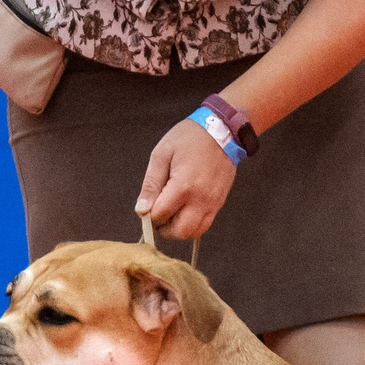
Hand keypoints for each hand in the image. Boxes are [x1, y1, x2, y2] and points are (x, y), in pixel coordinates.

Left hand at [136, 118, 236, 243]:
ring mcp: (212, 203)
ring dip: (179, 229)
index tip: (146, 207)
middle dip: (164, 228)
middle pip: (179, 232)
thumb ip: (151, 184)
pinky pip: (205, 225)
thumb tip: (141, 210)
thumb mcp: (162, 154)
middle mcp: (200, 200)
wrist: (222, 131)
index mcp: (183, 186)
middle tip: (159, 215)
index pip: (160, 215)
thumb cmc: (189, 138)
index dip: (149, 215)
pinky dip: (192, 224)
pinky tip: (185, 210)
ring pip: (194, 233)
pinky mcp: (219, 203)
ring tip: (172, 214)